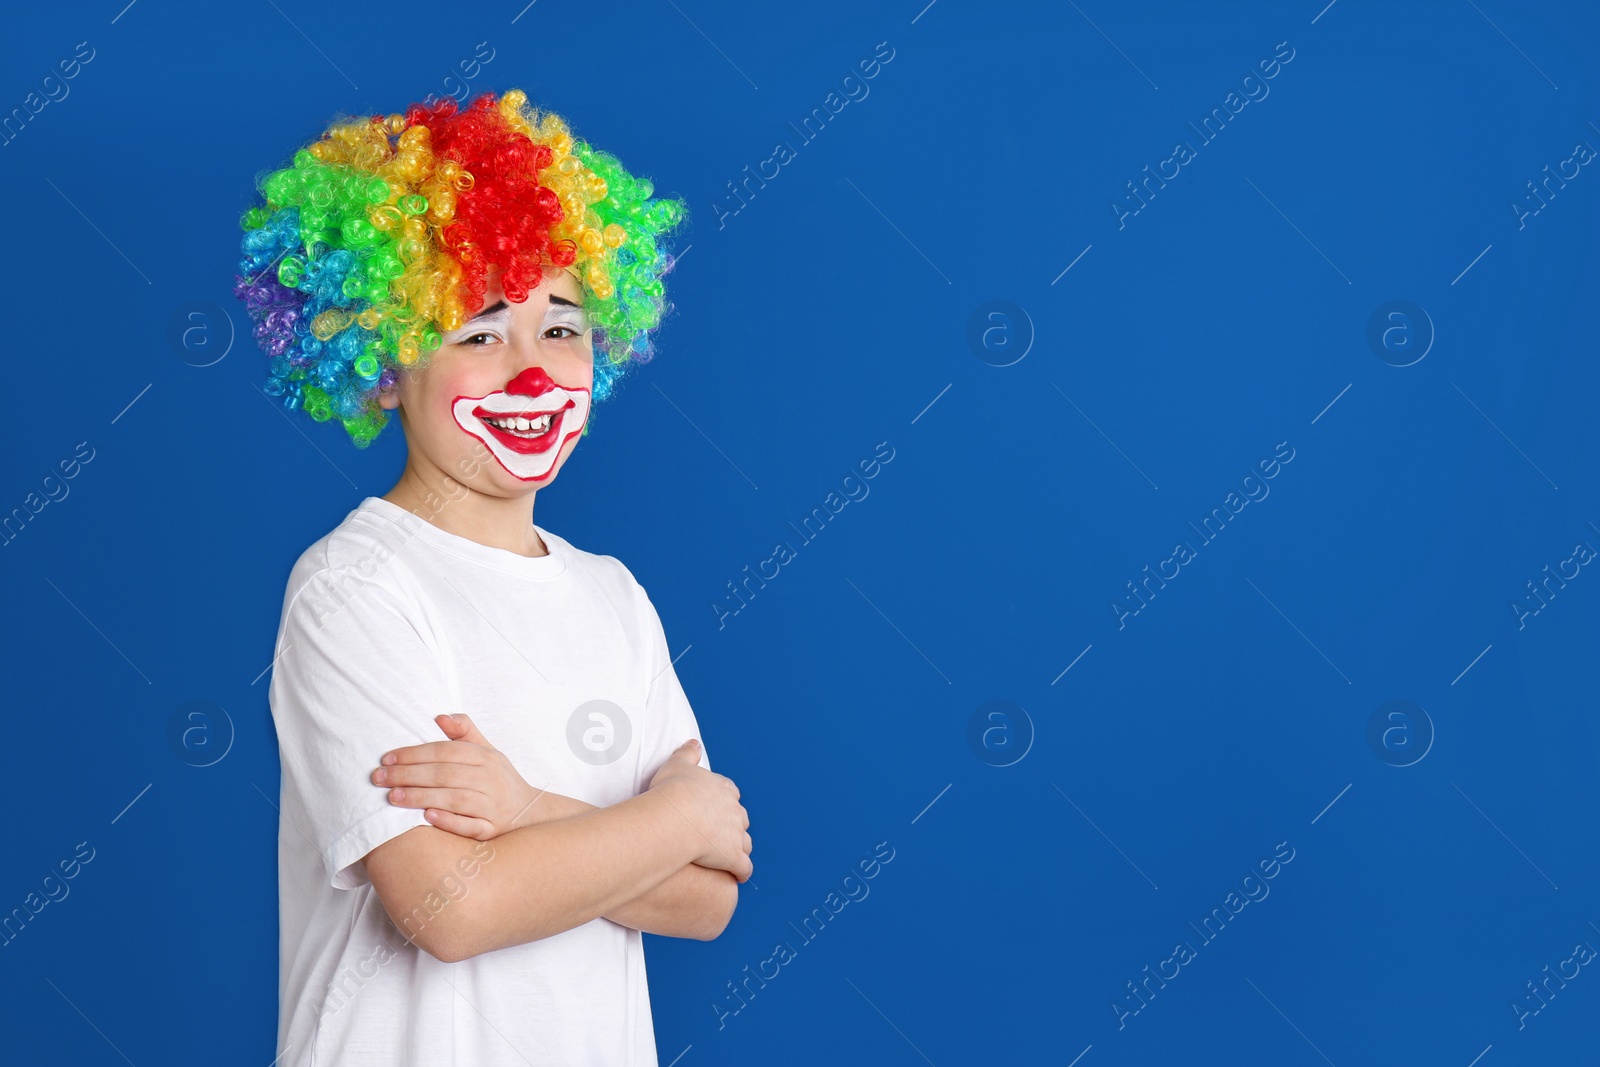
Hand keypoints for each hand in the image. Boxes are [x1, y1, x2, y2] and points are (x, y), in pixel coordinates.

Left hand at [373, 713, 551, 839]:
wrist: (530, 814)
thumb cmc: (498, 780)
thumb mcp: (487, 751)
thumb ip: (464, 732)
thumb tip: (440, 716)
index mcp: (486, 757)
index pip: (445, 751)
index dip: (415, 753)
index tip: (386, 759)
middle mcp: (490, 779)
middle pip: (446, 774)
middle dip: (409, 775)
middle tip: (378, 779)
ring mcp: (492, 806)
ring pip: (455, 799)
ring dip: (422, 797)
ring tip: (392, 797)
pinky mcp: (492, 830)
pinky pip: (470, 826)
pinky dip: (449, 821)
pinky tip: (426, 817)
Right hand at [650, 739, 753, 881]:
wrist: (677, 817)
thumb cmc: (673, 791)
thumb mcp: (677, 765)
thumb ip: (687, 753)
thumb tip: (694, 742)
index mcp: (724, 789)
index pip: (731, 795)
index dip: (723, 804)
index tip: (714, 810)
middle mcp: (735, 811)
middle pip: (741, 819)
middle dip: (734, 826)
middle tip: (720, 835)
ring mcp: (736, 835)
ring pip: (745, 843)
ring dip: (740, 849)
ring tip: (729, 857)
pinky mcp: (733, 857)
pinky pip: (744, 868)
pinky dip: (742, 872)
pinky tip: (736, 876)